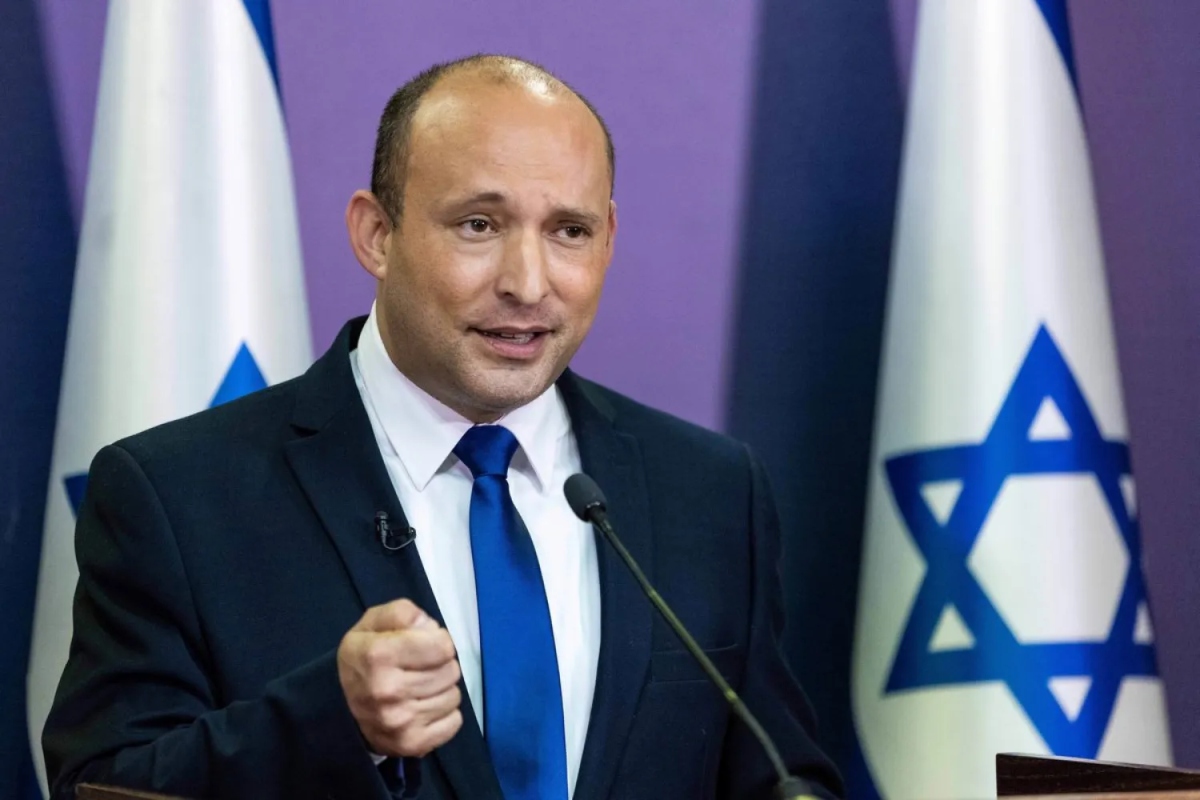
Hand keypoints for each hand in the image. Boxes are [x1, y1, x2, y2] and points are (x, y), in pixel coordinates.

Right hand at [337, 599, 463, 757]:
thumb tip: (431, 629)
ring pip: (454, 696)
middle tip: (421, 668)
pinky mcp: (410, 744)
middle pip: (451, 671)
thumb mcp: (373, 622)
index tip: (425, 645)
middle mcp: (387, 690)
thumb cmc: (364, 657)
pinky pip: (453, 723)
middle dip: (441, 665)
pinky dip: (445, 714)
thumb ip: (403, 613)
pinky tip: (425, 708)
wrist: (338, 706)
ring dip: (442, 689)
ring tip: (421, 688)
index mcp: (379, 655)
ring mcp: (399, 721)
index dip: (438, 641)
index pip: (443, 646)